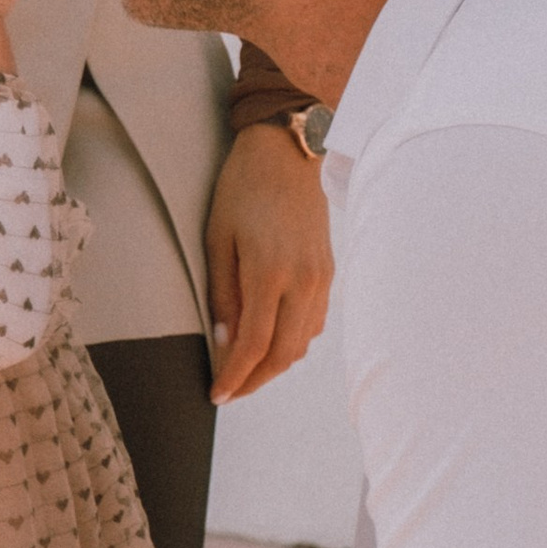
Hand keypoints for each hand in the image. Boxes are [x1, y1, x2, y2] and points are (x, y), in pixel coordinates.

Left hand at [204, 122, 332, 400]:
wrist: (288, 153)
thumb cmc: (243, 188)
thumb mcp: (218, 238)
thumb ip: (222, 294)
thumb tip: (225, 342)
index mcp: (270, 273)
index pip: (254, 345)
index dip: (235, 376)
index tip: (218, 394)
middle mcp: (302, 281)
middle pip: (284, 354)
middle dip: (256, 381)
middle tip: (231, 390)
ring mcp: (321, 278)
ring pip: (302, 343)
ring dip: (275, 363)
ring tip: (246, 368)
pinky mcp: (328, 272)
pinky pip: (314, 322)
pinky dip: (292, 340)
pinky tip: (271, 337)